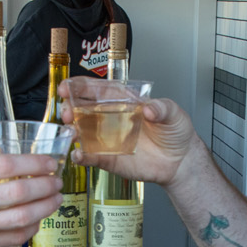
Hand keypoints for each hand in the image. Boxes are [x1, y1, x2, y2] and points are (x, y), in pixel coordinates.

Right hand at [0, 150, 60, 246]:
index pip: (5, 165)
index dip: (33, 162)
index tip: (48, 162)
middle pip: (18, 192)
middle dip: (45, 185)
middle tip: (56, 181)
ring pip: (21, 217)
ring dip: (45, 207)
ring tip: (55, 199)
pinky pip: (13, 237)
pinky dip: (30, 228)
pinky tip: (37, 219)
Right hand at [59, 89, 197, 186]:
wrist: (180, 160)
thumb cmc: (175, 132)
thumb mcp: (174, 113)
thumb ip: (162, 108)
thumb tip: (148, 109)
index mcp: (123, 101)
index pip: (98, 90)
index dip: (80, 87)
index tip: (67, 87)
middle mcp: (111, 119)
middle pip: (83, 110)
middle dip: (70, 109)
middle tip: (66, 112)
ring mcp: (108, 139)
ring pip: (82, 133)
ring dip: (71, 132)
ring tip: (70, 133)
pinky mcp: (110, 159)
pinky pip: (91, 157)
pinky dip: (82, 156)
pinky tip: (78, 155)